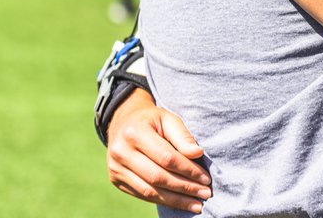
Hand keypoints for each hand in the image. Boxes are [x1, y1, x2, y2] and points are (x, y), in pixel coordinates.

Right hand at [106, 90, 212, 211]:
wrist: (123, 123)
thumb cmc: (152, 121)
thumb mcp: (168, 119)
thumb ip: (182, 136)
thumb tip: (198, 154)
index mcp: (135, 133)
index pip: (166, 157)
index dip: (188, 170)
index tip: (206, 178)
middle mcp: (121, 152)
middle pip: (158, 177)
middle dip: (185, 187)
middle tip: (205, 193)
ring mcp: (116, 168)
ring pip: (150, 191)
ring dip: (176, 200)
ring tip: (197, 204)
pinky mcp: (116, 180)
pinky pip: (142, 195)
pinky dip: (163, 201)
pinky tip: (180, 202)